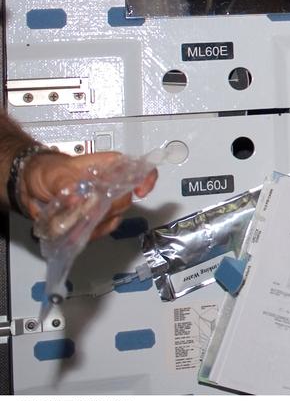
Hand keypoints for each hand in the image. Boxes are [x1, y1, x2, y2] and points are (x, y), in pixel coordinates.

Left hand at [23, 152, 157, 238]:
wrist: (32, 185)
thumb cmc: (47, 171)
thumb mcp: (55, 173)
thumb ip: (65, 184)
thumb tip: (77, 197)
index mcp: (109, 166)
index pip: (139, 169)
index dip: (146, 180)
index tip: (140, 192)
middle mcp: (112, 184)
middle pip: (125, 198)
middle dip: (106, 209)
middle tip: (85, 213)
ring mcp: (104, 202)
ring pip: (113, 217)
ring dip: (95, 224)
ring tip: (73, 226)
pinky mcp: (96, 218)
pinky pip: (102, 229)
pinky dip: (90, 234)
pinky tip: (75, 233)